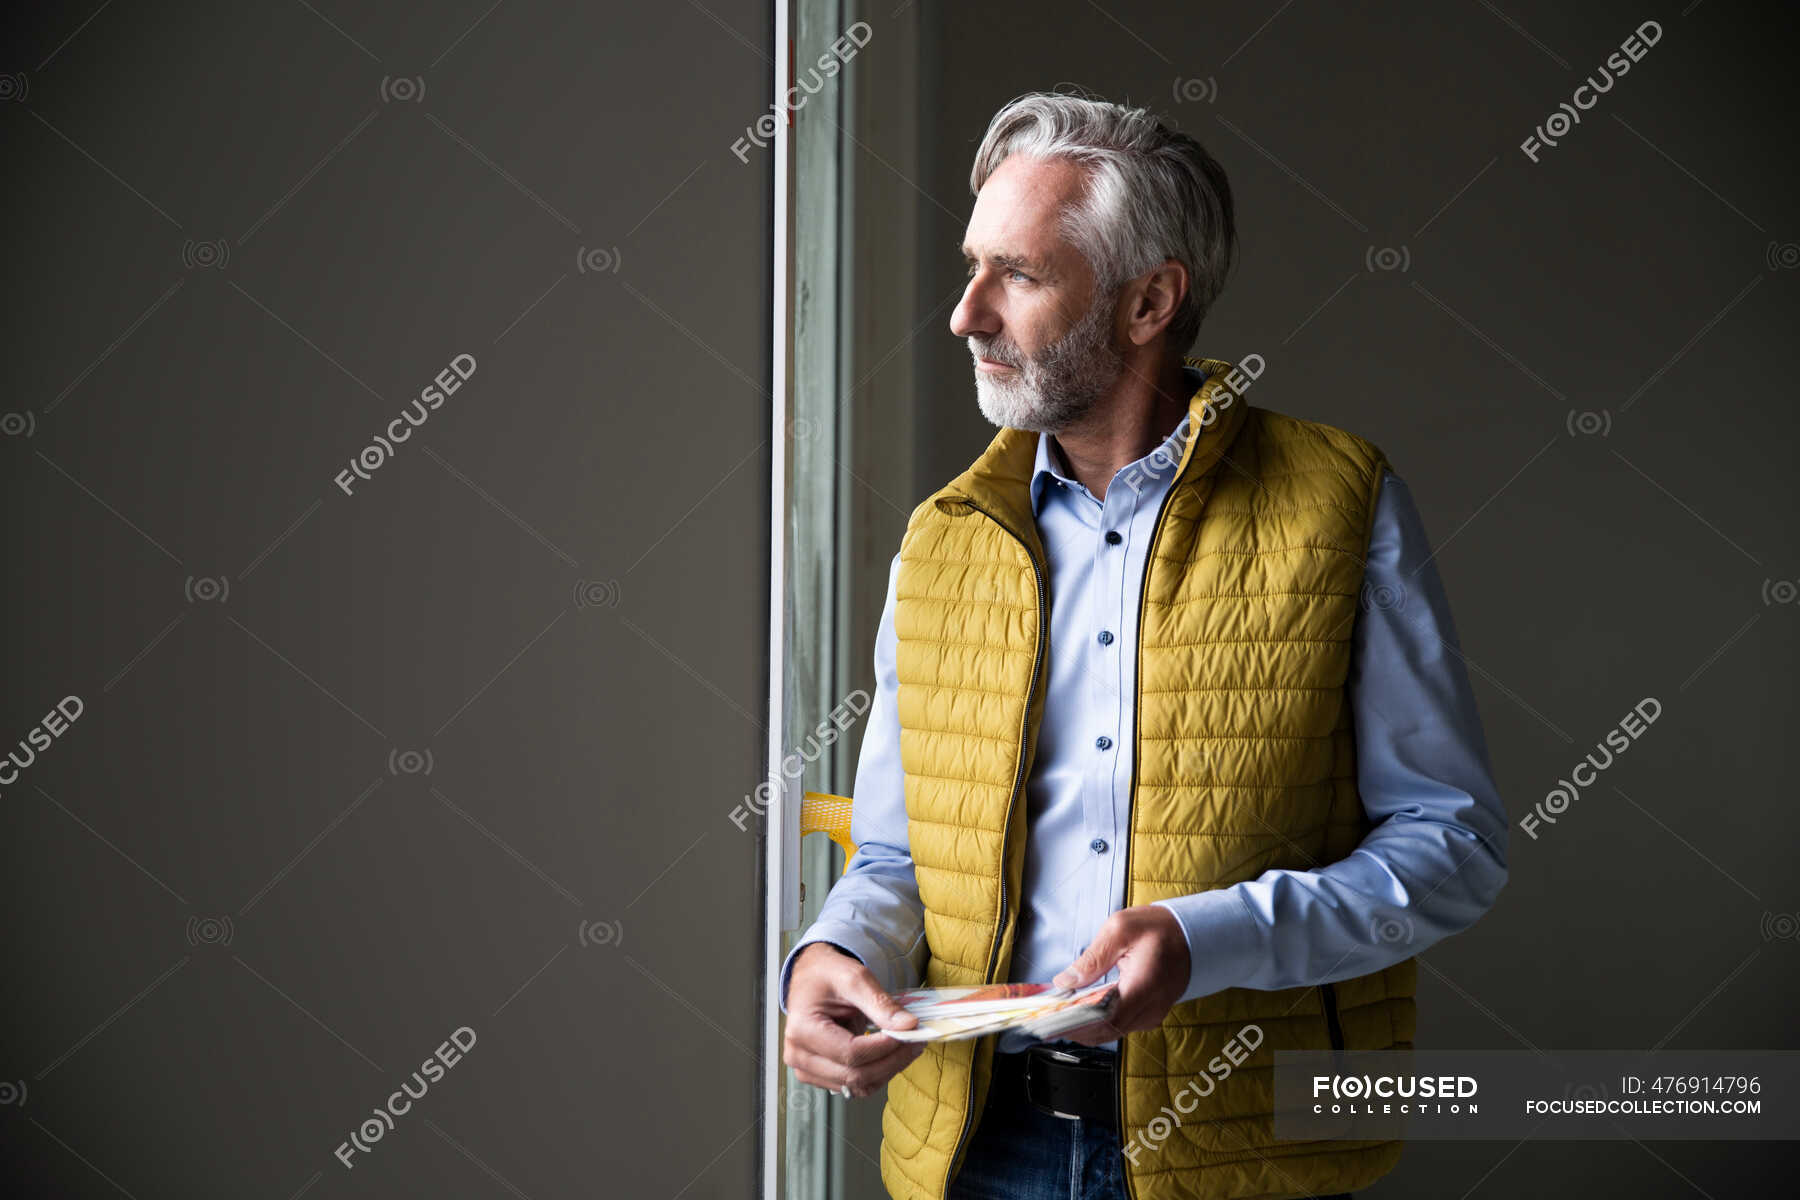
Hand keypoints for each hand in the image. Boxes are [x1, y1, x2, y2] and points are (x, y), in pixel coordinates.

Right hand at [782, 942, 923, 1097]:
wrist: (812, 978)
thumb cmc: (827, 975)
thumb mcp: (854, 978)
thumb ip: (880, 1003)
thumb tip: (908, 1026)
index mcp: (802, 1030)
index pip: (851, 1053)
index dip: (885, 1047)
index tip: (910, 1032)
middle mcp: (799, 1056)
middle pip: (856, 1075)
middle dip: (893, 1060)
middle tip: (917, 1040)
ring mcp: (808, 1070)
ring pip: (858, 1086)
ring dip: (889, 1069)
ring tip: (908, 1046)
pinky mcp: (820, 1076)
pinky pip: (855, 1085)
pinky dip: (878, 1073)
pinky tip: (891, 1054)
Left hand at [1049, 905, 1190, 1045]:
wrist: (1193, 935)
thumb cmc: (1159, 929)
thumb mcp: (1121, 929)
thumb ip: (1092, 957)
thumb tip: (1065, 981)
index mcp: (1144, 986)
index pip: (1105, 1020)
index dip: (1075, 1023)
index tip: (1049, 1019)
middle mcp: (1150, 1008)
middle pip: (1105, 1032)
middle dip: (1072, 1027)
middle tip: (1045, 1018)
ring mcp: (1151, 1015)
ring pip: (1111, 1032)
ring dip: (1083, 1026)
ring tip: (1057, 1012)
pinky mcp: (1148, 1015)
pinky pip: (1119, 1025)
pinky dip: (1097, 1022)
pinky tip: (1079, 1010)